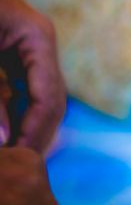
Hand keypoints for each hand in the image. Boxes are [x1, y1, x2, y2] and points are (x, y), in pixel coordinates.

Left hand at [0, 0, 66, 151]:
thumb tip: (6, 142)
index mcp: (38, 36)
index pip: (50, 96)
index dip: (36, 133)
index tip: (19, 162)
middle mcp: (39, 43)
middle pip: (50, 100)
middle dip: (34, 135)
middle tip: (18, 168)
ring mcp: (26, 48)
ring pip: (36, 98)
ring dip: (23, 127)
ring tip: (12, 156)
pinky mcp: (10, 55)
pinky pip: (19, 90)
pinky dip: (11, 113)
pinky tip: (5, 135)